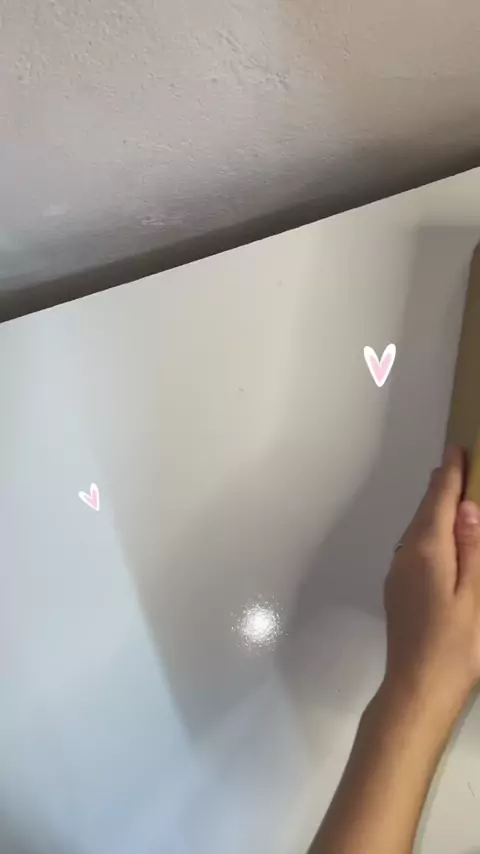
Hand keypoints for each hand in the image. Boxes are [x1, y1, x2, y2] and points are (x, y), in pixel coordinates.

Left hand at [383, 445, 479, 730]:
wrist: (417, 687)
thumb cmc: (456, 645)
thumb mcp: (474, 595)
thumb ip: (471, 549)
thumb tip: (468, 507)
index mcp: (428, 551)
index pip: (439, 502)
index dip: (450, 474)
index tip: (456, 449)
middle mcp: (406, 555)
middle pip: (425, 511)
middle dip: (440, 486)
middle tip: (454, 463)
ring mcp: (397, 573)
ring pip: (416, 529)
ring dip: (433, 509)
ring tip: (447, 490)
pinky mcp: (397, 589)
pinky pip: (413, 547)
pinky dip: (427, 531)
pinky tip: (437, 535)